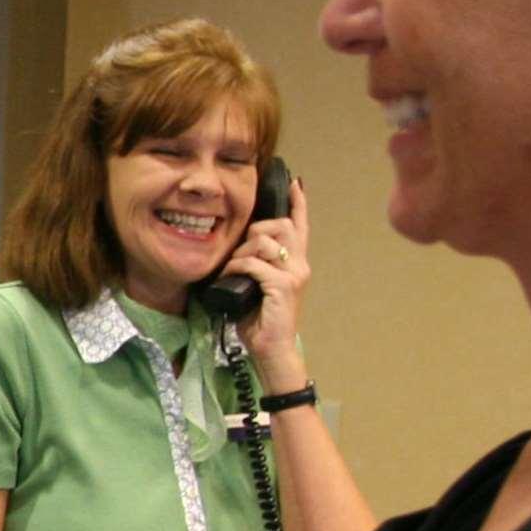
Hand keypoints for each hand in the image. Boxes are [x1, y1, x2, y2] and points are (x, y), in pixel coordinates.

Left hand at [229, 174, 315, 388]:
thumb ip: (256, 264)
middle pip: (280, 225)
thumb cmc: (261, 319)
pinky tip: (230, 276)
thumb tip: (239, 248)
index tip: (293, 181)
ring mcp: (294, 275)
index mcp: (296, 263)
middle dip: (255, 230)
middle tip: (240, 250)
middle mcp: (300, 265)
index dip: (297, 202)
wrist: (271, 349)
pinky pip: (255, 263)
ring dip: (242, 251)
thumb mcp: (258, 284)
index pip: (300, 225)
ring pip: (265, 241)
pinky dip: (237, 266)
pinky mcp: (282, 286)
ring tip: (232, 268)